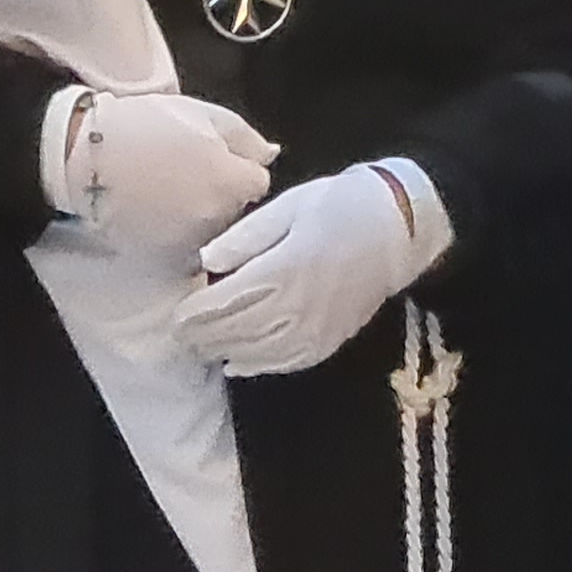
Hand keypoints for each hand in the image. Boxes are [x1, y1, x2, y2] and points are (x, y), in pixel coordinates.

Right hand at [42, 87, 277, 259]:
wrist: (83, 155)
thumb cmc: (145, 125)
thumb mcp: (203, 114)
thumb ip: (245, 138)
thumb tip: (271, 156)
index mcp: (231, 182)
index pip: (257, 184)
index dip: (238, 168)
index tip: (214, 158)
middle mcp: (216, 219)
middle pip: (236, 210)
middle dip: (223, 194)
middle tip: (188, 172)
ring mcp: (189, 243)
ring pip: (212, 232)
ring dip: (201, 216)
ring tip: (167, 191)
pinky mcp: (162, 258)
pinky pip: (184, 249)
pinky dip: (176, 234)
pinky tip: (154, 212)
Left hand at [176, 161, 450, 375]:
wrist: (398, 228)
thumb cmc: (338, 206)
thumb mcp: (287, 206)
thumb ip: (245, 237)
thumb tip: (206, 261)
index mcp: (281, 270)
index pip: (223, 304)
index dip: (193, 315)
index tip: (173, 316)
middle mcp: (295, 308)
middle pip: (235, 332)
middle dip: (202, 336)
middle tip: (178, 334)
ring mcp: (314, 329)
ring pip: (256, 353)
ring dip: (224, 351)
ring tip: (202, 347)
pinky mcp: (329, 340)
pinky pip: (286, 362)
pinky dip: (257, 365)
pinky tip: (238, 363)